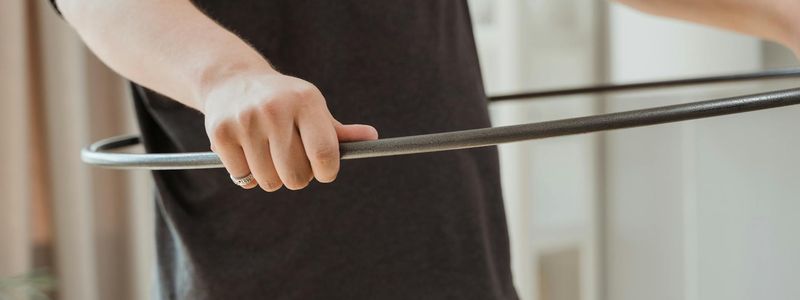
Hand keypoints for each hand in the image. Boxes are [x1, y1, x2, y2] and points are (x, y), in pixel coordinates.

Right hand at [202, 71, 377, 190]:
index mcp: (306, 101)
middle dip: (298, 177)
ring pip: (269, 181)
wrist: (233, 81)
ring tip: (269, 155)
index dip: (326, 172)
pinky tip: (247, 151)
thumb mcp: (312, 108)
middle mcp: (275, 109)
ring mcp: (246, 121)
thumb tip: (372, 138)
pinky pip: (243, 177)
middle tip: (293, 162)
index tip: (323, 171)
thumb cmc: (285, 103)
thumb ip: (340, 132)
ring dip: (272, 178)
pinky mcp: (221, 133)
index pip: (324, 154)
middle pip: (296, 176)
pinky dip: (247, 174)